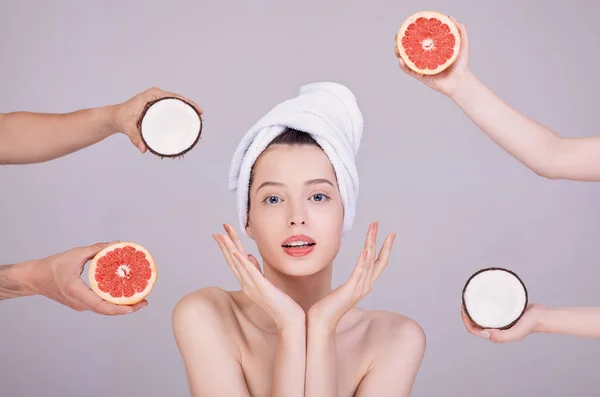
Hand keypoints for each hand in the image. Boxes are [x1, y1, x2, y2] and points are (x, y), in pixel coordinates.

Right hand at [32, 242, 147, 314]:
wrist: (34, 278)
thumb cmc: (52, 266)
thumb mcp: (76, 254)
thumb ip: (97, 249)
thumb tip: (116, 244)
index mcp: (77, 292)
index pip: (102, 306)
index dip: (121, 308)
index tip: (136, 305)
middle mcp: (79, 303)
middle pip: (106, 310)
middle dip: (126, 308)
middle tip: (144, 301)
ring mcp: (79, 305)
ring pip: (103, 309)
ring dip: (120, 305)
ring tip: (137, 298)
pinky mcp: (80, 303)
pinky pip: (98, 305)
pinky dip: (111, 301)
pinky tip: (122, 294)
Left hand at [110, 87, 202, 153]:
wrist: (114, 117)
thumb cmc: (121, 118)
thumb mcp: (128, 127)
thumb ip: (135, 137)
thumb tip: (143, 149)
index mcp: (152, 95)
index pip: (174, 96)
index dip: (187, 102)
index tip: (196, 109)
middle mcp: (156, 96)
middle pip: (178, 99)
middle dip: (190, 106)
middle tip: (200, 116)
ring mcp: (157, 100)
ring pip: (175, 103)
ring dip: (186, 110)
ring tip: (197, 119)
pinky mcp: (157, 107)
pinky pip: (171, 108)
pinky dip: (180, 113)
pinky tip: (187, 120)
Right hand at [213, 224, 304, 330]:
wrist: (289, 320)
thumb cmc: (280, 303)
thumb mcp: (266, 283)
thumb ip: (256, 270)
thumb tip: (249, 256)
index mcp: (247, 282)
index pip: (234, 262)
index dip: (227, 248)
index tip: (221, 235)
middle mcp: (246, 284)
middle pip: (233, 261)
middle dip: (225, 245)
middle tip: (216, 232)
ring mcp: (253, 286)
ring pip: (238, 264)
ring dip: (230, 249)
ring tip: (222, 236)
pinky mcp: (263, 288)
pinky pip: (251, 273)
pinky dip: (243, 262)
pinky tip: (236, 252)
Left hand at [307, 222, 395, 331]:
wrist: (322, 321)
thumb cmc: (330, 305)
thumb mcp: (344, 290)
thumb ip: (352, 281)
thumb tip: (354, 274)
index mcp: (365, 284)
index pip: (380, 263)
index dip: (386, 249)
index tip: (390, 235)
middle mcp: (366, 285)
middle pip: (379, 261)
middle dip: (384, 244)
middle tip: (388, 229)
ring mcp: (359, 288)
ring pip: (369, 262)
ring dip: (372, 244)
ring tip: (373, 230)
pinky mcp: (350, 290)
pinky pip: (358, 273)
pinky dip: (363, 261)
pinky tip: (365, 250)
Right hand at [395, 16, 470, 96]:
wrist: (460, 80)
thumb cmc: (462, 63)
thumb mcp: (463, 42)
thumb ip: (460, 29)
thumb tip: (450, 17)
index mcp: (433, 49)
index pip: (421, 40)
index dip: (413, 33)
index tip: (408, 27)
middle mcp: (427, 57)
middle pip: (411, 48)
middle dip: (402, 42)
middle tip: (398, 37)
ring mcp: (423, 66)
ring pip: (407, 59)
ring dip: (400, 54)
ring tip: (397, 48)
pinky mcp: (421, 76)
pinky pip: (410, 71)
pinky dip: (404, 66)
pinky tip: (401, 60)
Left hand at [461, 303, 545, 342]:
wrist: (542, 316)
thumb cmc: (530, 324)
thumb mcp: (517, 332)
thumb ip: (503, 336)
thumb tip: (486, 333)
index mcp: (495, 334)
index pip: (473, 329)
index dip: (465, 320)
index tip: (463, 307)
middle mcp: (495, 328)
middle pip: (474, 321)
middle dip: (466, 312)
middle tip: (464, 299)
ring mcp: (499, 320)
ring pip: (480, 314)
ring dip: (473, 307)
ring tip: (469, 297)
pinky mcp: (503, 312)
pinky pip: (489, 308)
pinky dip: (482, 303)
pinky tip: (481, 295)